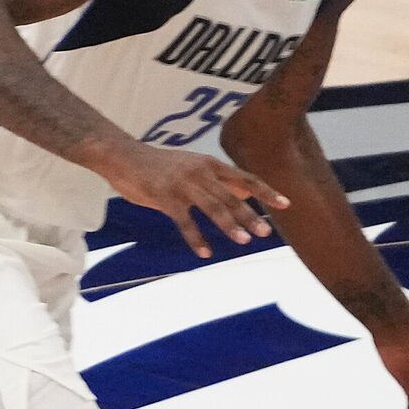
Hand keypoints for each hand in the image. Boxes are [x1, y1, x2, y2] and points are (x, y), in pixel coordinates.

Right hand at [100, 144, 287, 258]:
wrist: (122, 156)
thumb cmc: (157, 165)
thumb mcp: (190, 167)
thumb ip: (213, 182)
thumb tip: (242, 196)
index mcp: (209, 164)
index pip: (244, 178)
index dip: (266, 191)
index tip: (286, 204)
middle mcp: (200, 172)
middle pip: (231, 196)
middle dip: (249, 215)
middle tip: (264, 233)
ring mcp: (182, 184)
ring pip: (211, 207)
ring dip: (228, 225)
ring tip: (242, 241)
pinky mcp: (163, 196)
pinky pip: (184, 221)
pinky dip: (195, 238)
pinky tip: (204, 253)